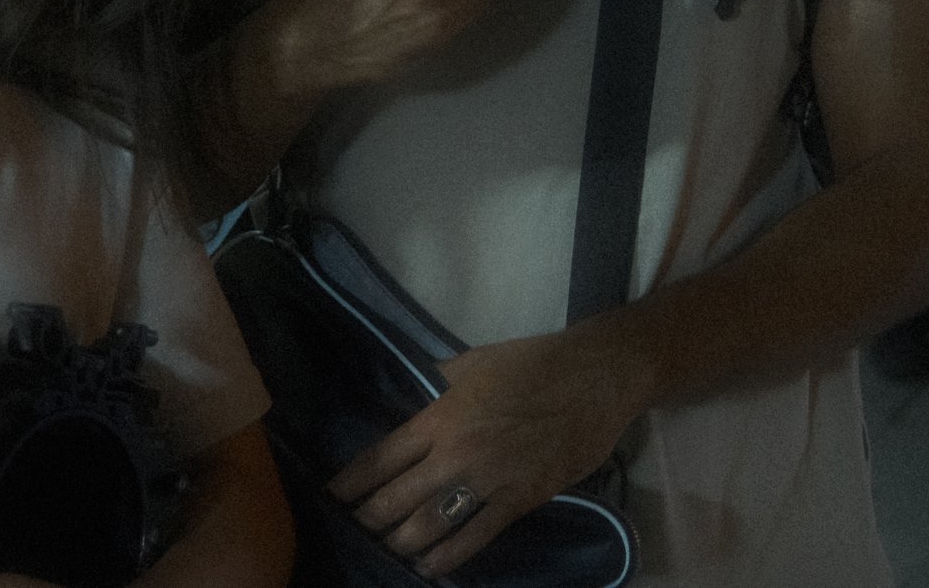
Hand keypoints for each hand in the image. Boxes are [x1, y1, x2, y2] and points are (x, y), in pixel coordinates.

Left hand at [330, 324, 650, 578]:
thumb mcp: (473, 362)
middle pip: (397, 498)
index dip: (352, 483)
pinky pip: (476, 537)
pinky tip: (428, 568)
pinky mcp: (520, 500)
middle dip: (369, 519)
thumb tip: (414, 395)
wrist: (595, 377)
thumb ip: (437, 384)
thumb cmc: (532, 362)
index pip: (381, 457)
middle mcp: (456, 452)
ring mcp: (488, 480)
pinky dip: (448, 557)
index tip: (333, 497)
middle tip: (354, 530)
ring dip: (401, 542)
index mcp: (440, 415)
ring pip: (430, 524)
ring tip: (385, 550)